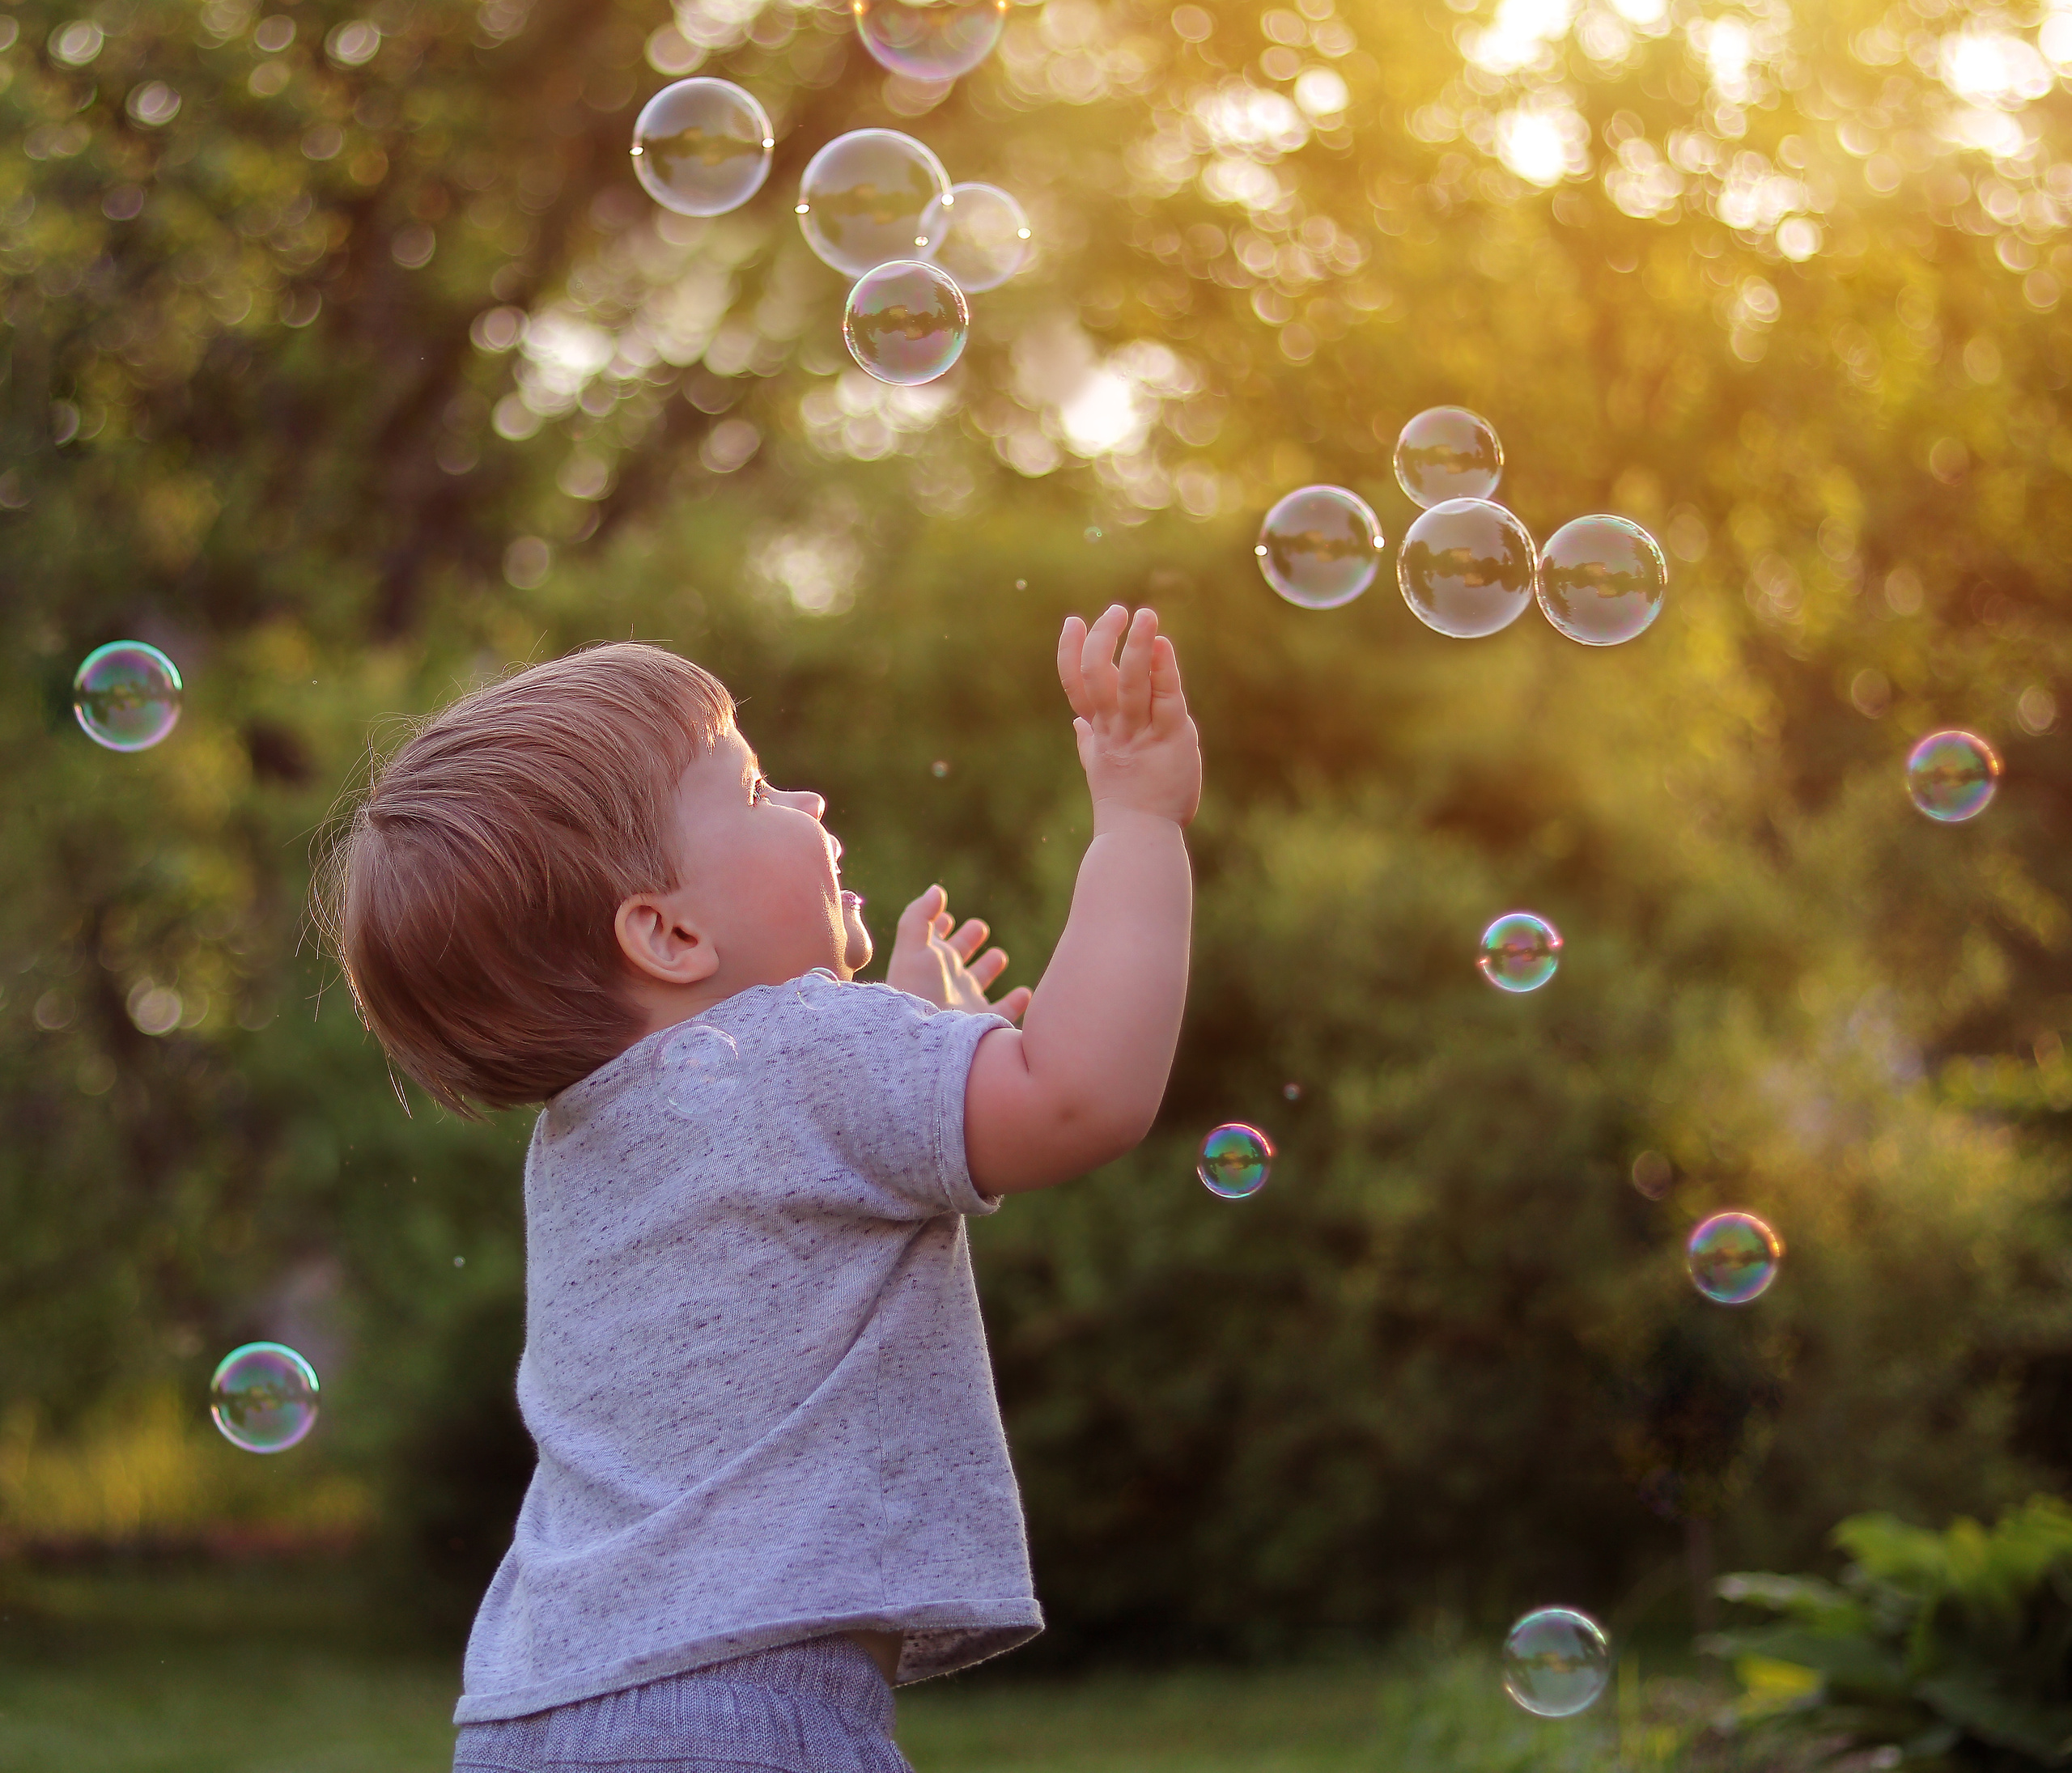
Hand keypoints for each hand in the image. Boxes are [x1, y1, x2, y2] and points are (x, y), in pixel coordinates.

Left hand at [886, 885, 1032, 1021]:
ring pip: (980, 979)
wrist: (928, 1037)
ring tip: (999, 955)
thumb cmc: (918, 989)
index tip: (947, 915)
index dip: (940, 924)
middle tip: (979, 927)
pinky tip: (1025, 992)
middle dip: (967, 940)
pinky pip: (1004, 1009)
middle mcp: (947, 980)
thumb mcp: (914, 946)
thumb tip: (937, 890)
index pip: (935, 937)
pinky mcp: (983, 1019)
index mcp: (930, 960)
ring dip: (989, 966)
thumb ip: (920, 915)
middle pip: (959, 955)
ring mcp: (965, 1000)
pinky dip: (1016, 1000)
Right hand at [1058, 605, 1201, 828]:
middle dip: (1102, 638)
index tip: (1073, 621)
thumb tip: (1078, 721)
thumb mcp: (1102, 768)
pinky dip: (1163, 669)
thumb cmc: (1126, 805)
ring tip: (1143, 615)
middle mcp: (1114, 727)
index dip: (1070, 650)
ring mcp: (1140, 732)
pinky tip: (1162, 645)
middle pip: (1096, 674)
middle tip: (1117, 612)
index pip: (1076, 683)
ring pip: (1129, 682)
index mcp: (1098, 731)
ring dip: (1135, 645)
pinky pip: (1164, 697)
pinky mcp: (1171, 737)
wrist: (1140, 837)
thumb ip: (1089, 741)